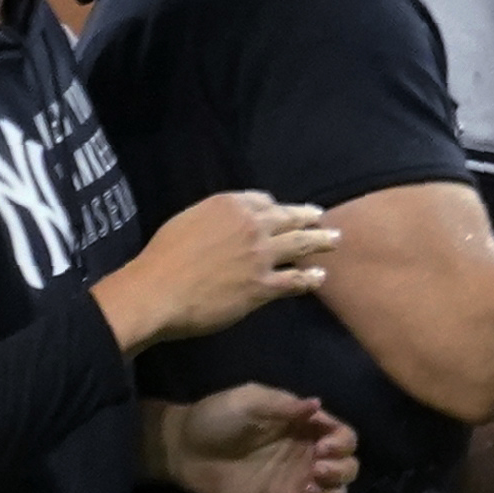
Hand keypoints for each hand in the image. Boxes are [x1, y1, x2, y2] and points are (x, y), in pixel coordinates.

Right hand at [97, 191, 338, 348]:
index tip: (284, 212)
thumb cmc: (162, 258)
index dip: (277, 207)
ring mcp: (261, 255)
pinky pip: (295, 280)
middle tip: (322, 218)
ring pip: (300, 244)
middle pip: (289, 218)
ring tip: (335, 239)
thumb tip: (226, 226)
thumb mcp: (187, 221)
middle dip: (308, 217)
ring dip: (320, 241)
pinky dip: (310, 278)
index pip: (264, 201)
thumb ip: (214, 219)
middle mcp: (252, 225)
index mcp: (230, 205)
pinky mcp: (264, 286)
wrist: (159, 291)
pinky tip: (320, 277)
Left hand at [150, 384, 359, 492]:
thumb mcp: (249, 400)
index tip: (323, 446)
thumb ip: (284, 405)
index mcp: (305, 427)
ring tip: (309, 489)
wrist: (185, 449)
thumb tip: (317, 405)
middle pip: (348, 468)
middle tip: (316, 468)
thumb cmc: (216, 418)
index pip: (344, 437)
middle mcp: (307, 456)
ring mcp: (296, 483)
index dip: (343, 443)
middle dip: (342, 470)